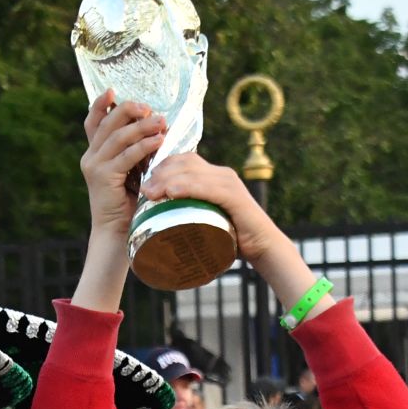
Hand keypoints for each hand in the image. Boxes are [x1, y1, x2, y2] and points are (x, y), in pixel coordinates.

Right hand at [81, 92, 167, 239]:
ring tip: (161, 121)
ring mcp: (95, 166)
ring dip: (141, 127)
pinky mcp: (103, 177)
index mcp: (95, 154)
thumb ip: (138, 152)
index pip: (94, 122)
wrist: (118, 235)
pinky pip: (126, 156)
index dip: (100, 104)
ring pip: (118, 137)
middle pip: (107, 123)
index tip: (112, 91)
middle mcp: (91, 157)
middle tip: (148, 107)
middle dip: (128, 111)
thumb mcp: (134, 172)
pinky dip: (143, 146)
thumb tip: (160, 128)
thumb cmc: (131, 204)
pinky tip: (159, 141)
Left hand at [140, 153, 283, 266]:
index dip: (161, 165)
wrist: (264, 248)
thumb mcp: (208, 222)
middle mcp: (222, 175)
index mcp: (215, 176)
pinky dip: (188, 187)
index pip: (184, 160)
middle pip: (185, 162)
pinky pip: (208, 187)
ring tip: (149, 193)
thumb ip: (192, 218)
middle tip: (143, 189)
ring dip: (167, 179)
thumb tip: (162, 228)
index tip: (143, 181)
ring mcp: (229, 184)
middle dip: (159, 172)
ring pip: (193, 172)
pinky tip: (172, 192)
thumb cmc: (233, 240)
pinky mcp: (235, 198)